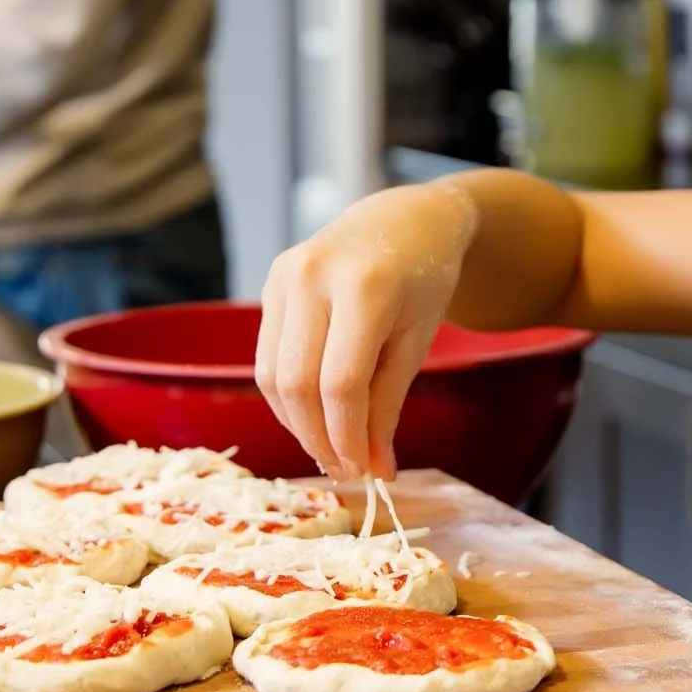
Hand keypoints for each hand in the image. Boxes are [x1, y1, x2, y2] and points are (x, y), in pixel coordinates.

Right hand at [255, 182, 478, 482]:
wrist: (408, 219)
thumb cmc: (424, 282)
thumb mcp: (416, 343)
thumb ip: (389, 406)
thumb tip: (374, 472)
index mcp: (364, 287)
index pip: (340, 384)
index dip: (346, 436)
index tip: (362, 471)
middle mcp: (313, 276)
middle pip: (297, 383)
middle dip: (317, 438)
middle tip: (344, 469)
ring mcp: (285, 275)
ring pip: (271, 375)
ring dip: (296, 423)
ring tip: (328, 447)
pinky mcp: (272, 282)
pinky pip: (267, 355)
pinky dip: (286, 396)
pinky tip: (313, 414)